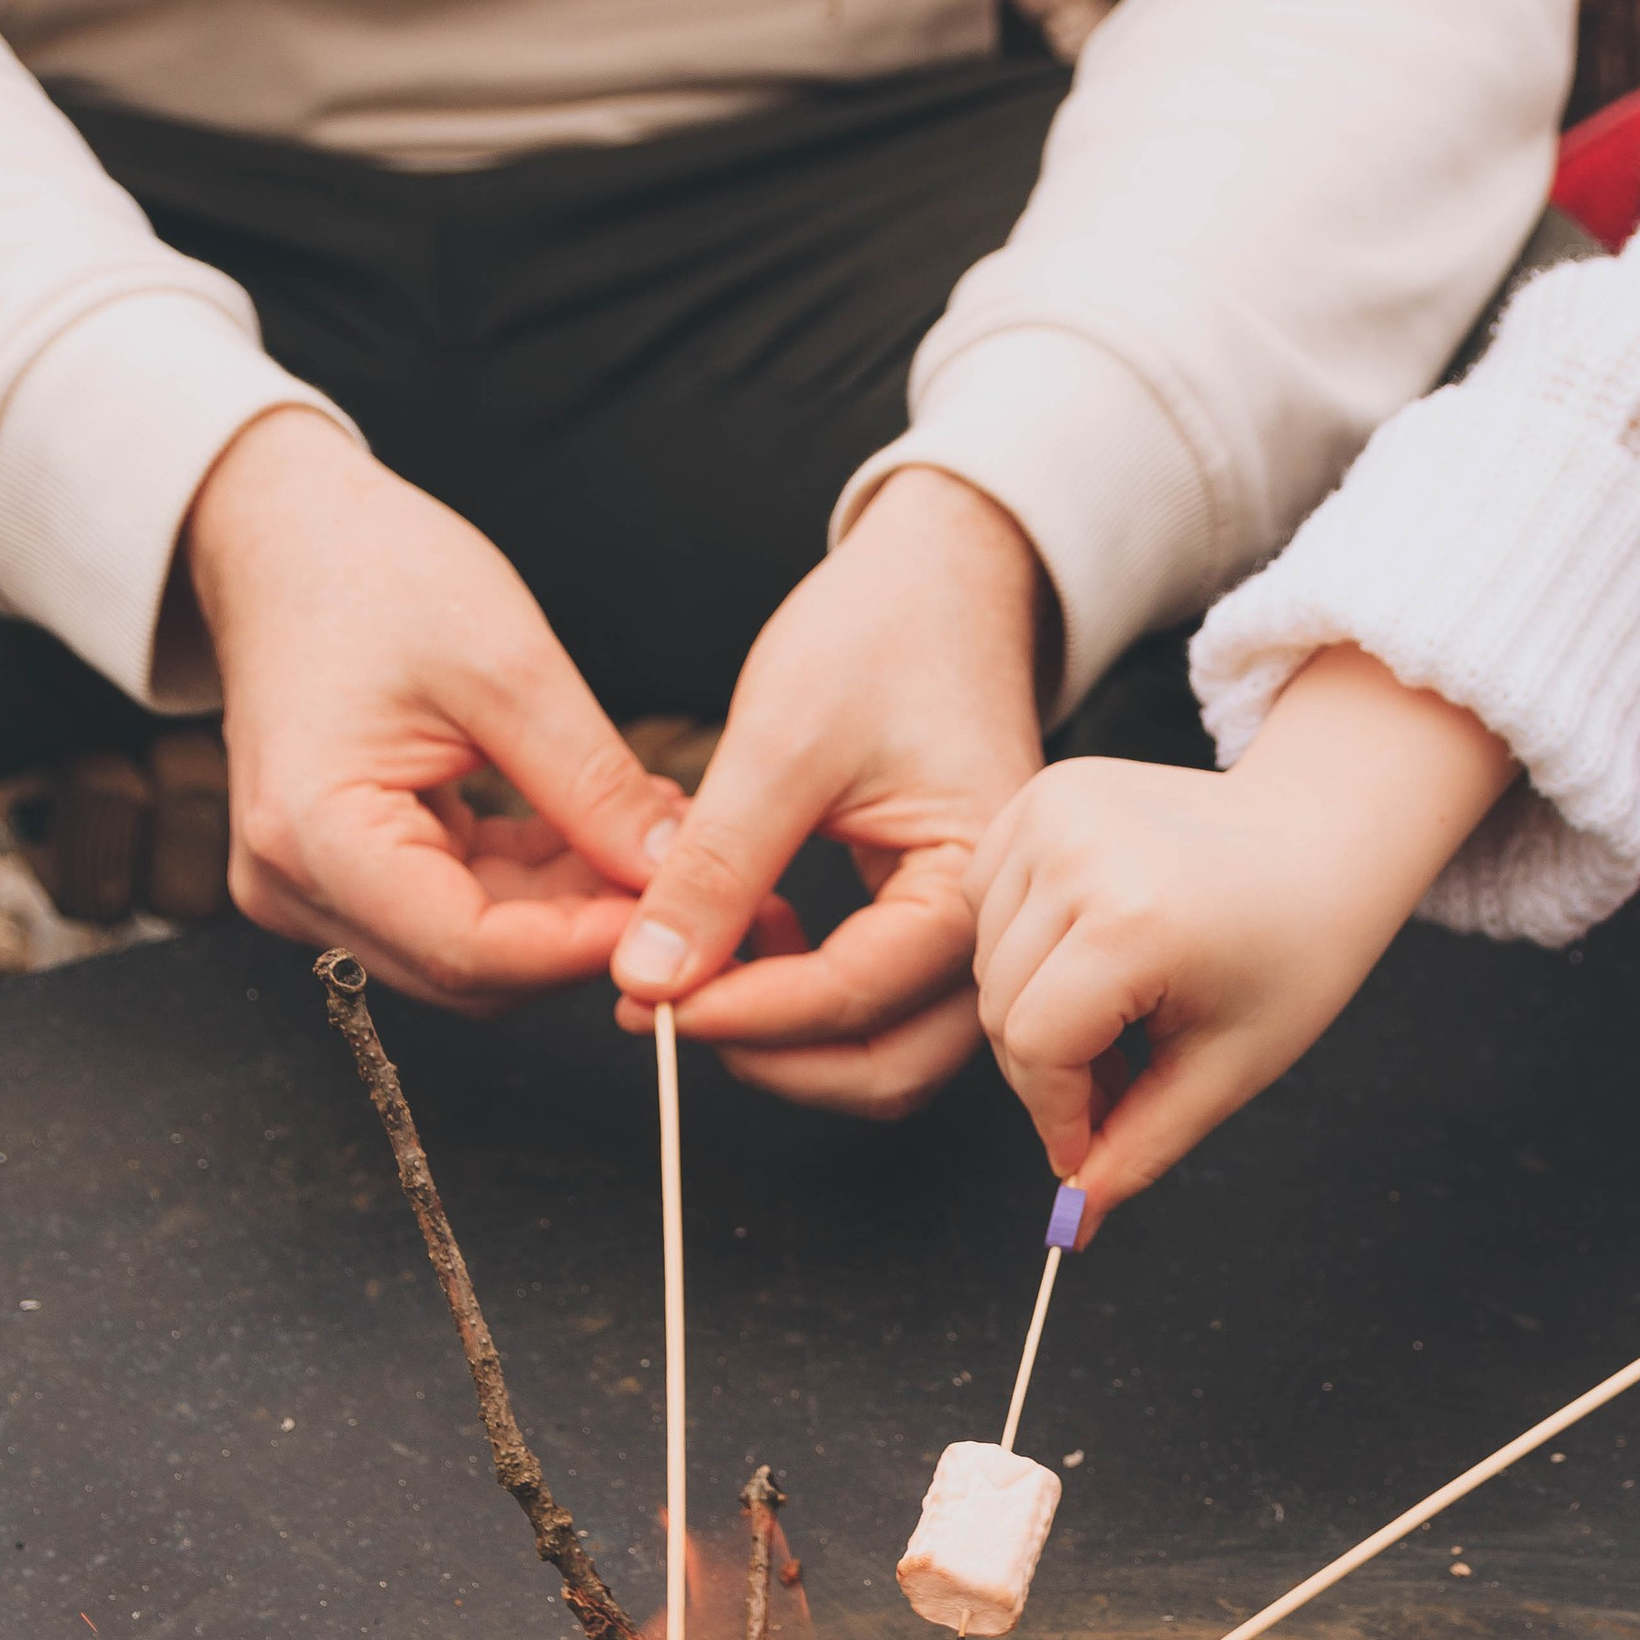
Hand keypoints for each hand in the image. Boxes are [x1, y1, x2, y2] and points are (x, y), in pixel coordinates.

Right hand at [182, 410, 678, 1006]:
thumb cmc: (372, 573)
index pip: (469, 951)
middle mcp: (294, 885)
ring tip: (652, 832)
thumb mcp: (507, 666)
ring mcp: (314, 887)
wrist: (285, 538)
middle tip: (688, 872)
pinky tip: (601, 831)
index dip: (586, 947)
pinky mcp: (345, 873)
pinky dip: (537, 883)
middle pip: (473, 967)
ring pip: (476, 947)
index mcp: (312, 834)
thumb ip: (592, 786)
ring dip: (571, 909)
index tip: (681, 910)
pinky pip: (459, 908)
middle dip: (587, 932)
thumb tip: (676, 876)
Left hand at [611, 471, 1049, 1116]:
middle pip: (892, 1063)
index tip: (645, 1002)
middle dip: (774, 1057)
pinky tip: (738, 951)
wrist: (939, 576)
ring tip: (690, 986)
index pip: (860, 994)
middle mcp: (994, 925)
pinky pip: (877, 1005)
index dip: (745, 1012)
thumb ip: (717, 869)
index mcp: (978, 877)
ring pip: (886, 1051)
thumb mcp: (781, 744)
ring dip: (788, 1045)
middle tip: (663, 1016)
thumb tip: (648, 979)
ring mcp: (972, 930)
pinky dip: (803, 1008)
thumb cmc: (879, 633)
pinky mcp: (934, 920)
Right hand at [968, 646, 1513, 1225]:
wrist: (1324, 837)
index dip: (1058, 1115)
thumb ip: (1139, 1149)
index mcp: (1132, 921)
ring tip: (1116, 1020)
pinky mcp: (1045, 792)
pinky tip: (1091, 952)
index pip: (1035, 1049)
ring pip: (987, 959)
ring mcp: (1056, 810)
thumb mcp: (1227, 1069)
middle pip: (1002, 1008)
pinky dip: (1024, 943)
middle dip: (1050, 1072)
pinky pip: (989, 898)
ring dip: (1035, 1008)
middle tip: (1117, 1087)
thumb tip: (1074, 1225)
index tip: (1086, 1149)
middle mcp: (1079, 851)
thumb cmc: (1294, 950)